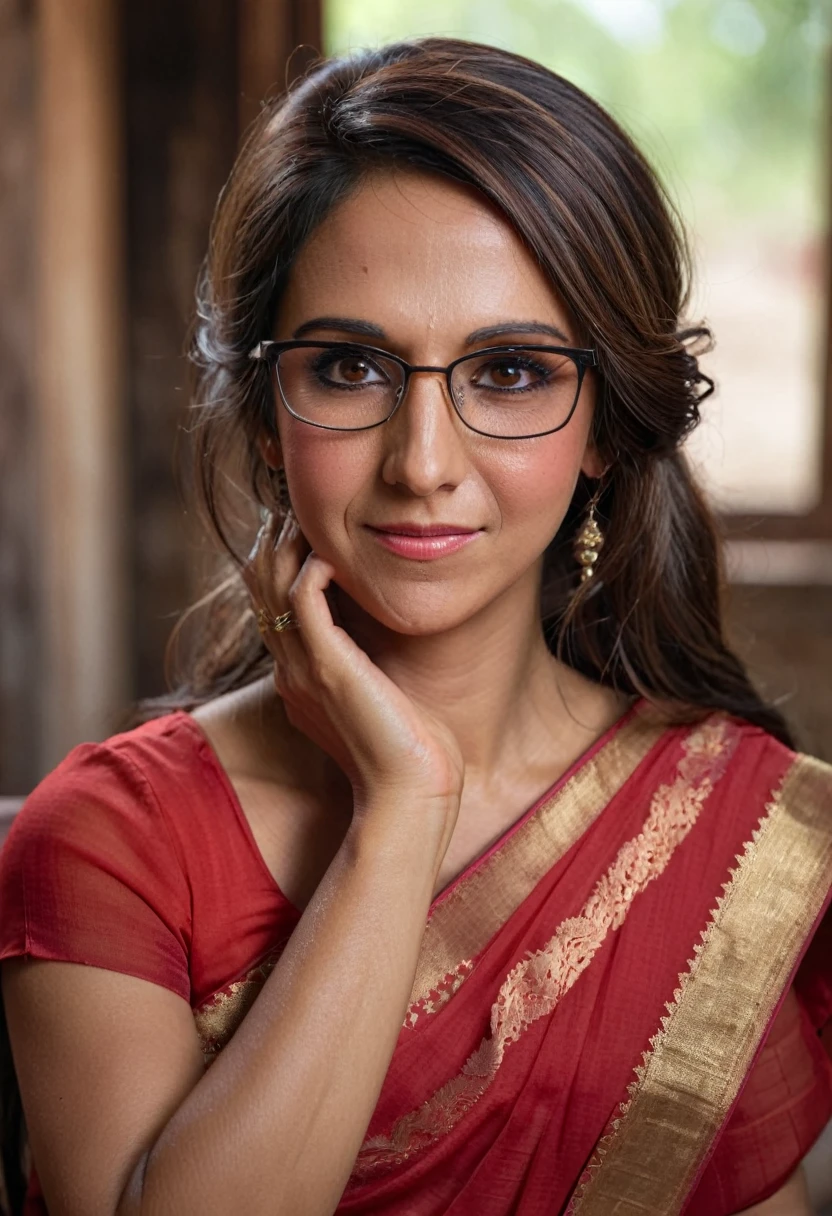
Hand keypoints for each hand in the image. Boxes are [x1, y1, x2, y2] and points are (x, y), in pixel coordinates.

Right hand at [241, 510, 464, 838]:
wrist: (413, 794)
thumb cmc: (413, 752)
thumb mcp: (386, 696)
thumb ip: (376, 662)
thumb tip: (391, 631)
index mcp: (300, 678)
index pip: (273, 603)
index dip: (285, 558)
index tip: (315, 527)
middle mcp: (291, 670)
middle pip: (261, 585)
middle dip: (280, 538)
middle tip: (308, 507)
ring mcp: (302, 668)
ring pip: (271, 583)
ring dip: (293, 542)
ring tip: (318, 516)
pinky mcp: (326, 665)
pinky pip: (302, 595)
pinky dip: (315, 565)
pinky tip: (339, 552)